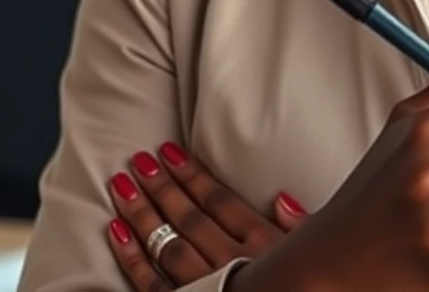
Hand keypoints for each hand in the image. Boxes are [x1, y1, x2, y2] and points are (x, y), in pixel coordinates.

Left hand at [106, 142, 307, 289]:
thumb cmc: (307, 282)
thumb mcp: (311, 248)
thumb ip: (299, 225)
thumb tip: (282, 198)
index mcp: (261, 240)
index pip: (218, 200)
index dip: (193, 174)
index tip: (169, 151)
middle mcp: (231, 259)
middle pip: (189, 217)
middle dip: (162, 186)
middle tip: (138, 160)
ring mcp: (206, 286)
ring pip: (167, 244)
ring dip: (142, 213)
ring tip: (122, 185)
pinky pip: (153, 284)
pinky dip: (132, 258)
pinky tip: (117, 232)